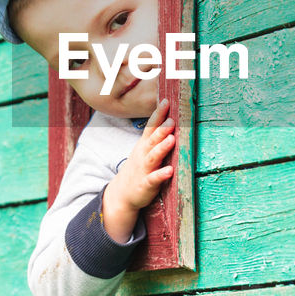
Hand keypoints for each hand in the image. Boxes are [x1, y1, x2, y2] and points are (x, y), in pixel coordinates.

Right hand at [101, 99, 174, 242]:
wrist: (122, 193)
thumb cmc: (139, 168)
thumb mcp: (145, 150)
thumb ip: (156, 136)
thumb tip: (170, 119)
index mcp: (144, 145)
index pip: (151, 127)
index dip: (158, 114)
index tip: (166, 101)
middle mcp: (143, 155)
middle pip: (152, 139)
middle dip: (162, 129)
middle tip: (172, 119)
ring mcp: (144, 169)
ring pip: (153, 157)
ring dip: (162, 148)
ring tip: (172, 139)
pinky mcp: (145, 185)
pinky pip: (153, 179)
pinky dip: (160, 175)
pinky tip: (169, 171)